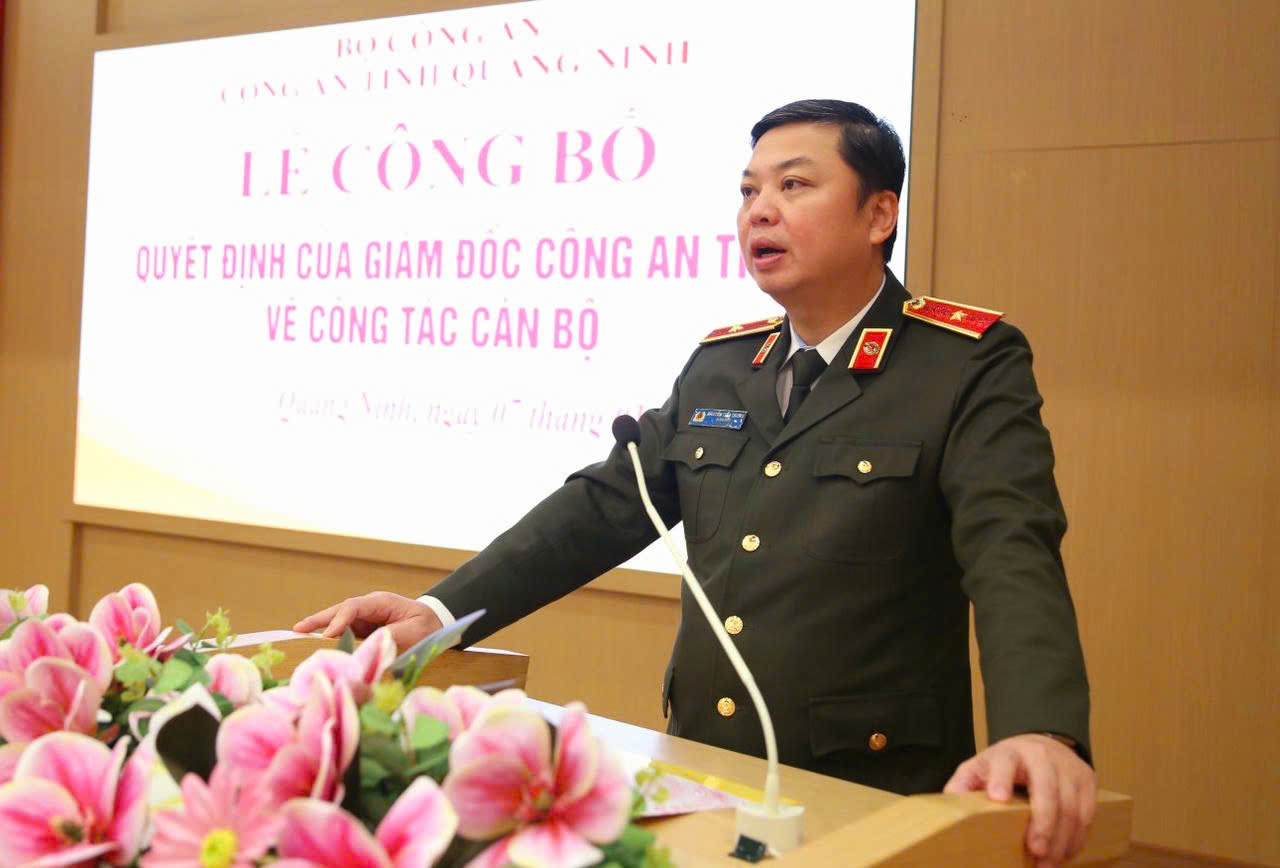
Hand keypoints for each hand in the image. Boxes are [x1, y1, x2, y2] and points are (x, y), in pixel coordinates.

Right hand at [293, 591, 442, 650]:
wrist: (435, 623)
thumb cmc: (426, 626)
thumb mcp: (413, 632)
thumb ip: (389, 636)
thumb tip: (367, 644)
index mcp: (381, 602)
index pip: (354, 607)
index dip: (339, 620)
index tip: (328, 635)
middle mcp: (369, 606)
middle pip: (340, 610)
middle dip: (319, 619)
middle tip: (298, 628)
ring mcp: (366, 616)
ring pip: (339, 619)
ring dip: (320, 625)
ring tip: (298, 632)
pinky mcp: (364, 627)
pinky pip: (344, 630)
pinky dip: (330, 635)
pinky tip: (315, 640)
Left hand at [943, 733, 1096, 867]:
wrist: (1040, 745)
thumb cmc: (1004, 764)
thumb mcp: (979, 768)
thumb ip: (963, 784)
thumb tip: (950, 802)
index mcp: (1008, 753)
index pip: (1004, 762)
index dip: (1001, 779)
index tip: (998, 798)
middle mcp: (1040, 755)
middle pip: (1047, 790)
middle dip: (1043, 824)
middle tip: (1035, 852)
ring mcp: (1067, 766)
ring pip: (1071, 806)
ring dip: (1062, 840)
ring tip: (1048, 863)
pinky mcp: (1087, 779)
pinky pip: (1088, 813)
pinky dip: (1077, 838)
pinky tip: (1065, 854)